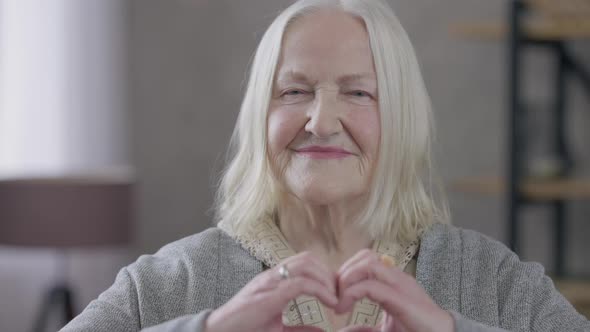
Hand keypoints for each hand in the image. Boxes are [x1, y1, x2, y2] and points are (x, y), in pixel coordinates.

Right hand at [205, 251, 338, 331]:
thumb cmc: (244, 329)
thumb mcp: (278, 328)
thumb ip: (300, 328)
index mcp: (274, 280)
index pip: (303, 262)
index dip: (324, 273)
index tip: (335, 292)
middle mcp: (271, 276)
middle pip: (307, 258)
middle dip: (327, 273)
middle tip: (338, 294)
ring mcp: (268, 283)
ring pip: (305, 265)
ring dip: (325, 280)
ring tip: (334, 299)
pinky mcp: (268, 296)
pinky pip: (299, 284)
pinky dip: (319, 291)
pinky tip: (329, 304)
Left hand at [335, 249, 453, 331]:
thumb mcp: (383, 330)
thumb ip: (363, 329)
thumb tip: (341, 330)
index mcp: (393, 282)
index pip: (366, 261)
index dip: (346, 272)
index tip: (335, 295)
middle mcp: (397, 278)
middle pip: (366, 256)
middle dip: (344, 272)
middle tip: (334, 295)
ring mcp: (401, 286)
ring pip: (368, 264)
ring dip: (347, 279)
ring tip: (339, 301)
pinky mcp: (402, 299)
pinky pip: (371, 286)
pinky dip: (351, 294)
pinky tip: (344, 309)